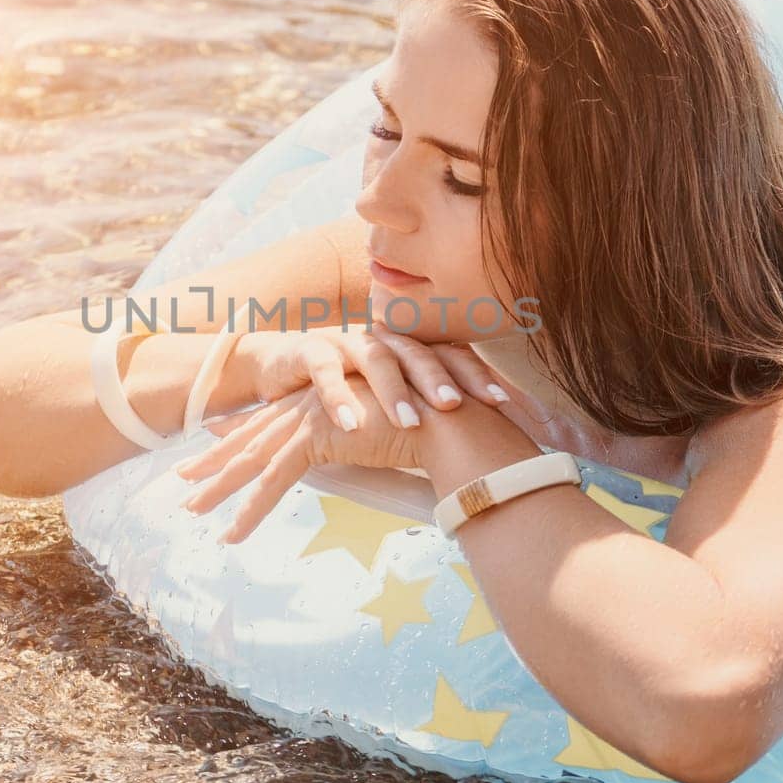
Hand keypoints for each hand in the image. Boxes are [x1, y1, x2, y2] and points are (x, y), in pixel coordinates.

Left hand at [174, 373, 429, 543]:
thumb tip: (375, 456)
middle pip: (255, 436)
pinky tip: (232, 533)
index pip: (276, 420)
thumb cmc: (436, 425)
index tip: (215, 444)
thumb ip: (373, 442)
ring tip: (192, 508)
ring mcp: (313, 418)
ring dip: (220, 487)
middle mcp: (314, 403)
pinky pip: (273, 480)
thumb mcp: (393, 433)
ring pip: (254, 458)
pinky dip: (251, 510)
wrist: (453, 419)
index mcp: (328, 399)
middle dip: (218, 459)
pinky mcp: (317, 437)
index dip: (243, 434)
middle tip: (186, 478)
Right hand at [243, 321, 514, 434]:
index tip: (501, 402)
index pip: (449, 355)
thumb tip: (484, 443)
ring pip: (376, 360)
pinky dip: (337, 397)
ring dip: (393, 391)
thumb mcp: (388, 397)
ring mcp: (347, 341)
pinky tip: (351, 424)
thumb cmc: (346, 387)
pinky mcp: (309, 350)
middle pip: (418, 353)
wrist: (281, 369)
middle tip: (456, 406)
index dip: (475, 375)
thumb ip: (427, 409)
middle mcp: (382, 338)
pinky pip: (325, 371)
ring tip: (409, 423)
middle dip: (439, 379)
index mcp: (408, 348)